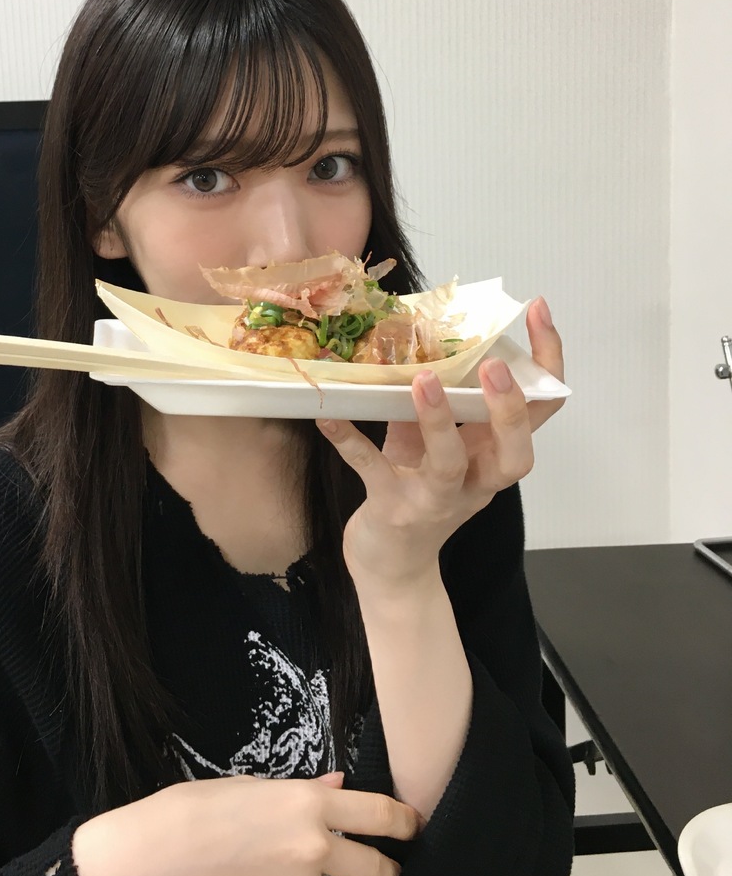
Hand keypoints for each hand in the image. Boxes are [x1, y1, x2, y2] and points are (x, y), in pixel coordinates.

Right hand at [71, 770, 421, 875]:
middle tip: (385, 870)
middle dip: (389, 872)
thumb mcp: (250, 787)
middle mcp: (313, 849)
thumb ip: (303, 791)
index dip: (407, 823)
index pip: (382, 815)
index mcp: (307, 804)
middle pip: (381, 871)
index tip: (413, 827)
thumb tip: (338, 787)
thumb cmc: (191, 813)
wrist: (148, 860)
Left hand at [321, 296, 565, 587]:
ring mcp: (436, 499)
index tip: (540, 311)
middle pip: (516, 452)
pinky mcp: (393, 508)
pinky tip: (328, 417)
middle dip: (510, 409)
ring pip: (450, 464)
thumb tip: (419, 334)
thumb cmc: (416, 490)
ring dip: (440, 422)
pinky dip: (350, 442)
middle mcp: (477, 481)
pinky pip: (372, 470)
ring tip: (425, 380)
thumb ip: (437, 397)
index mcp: (494, 455)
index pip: (541, 410)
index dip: (548, 362)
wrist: (392, 564)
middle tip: (496, 365)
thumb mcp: (432, 440)